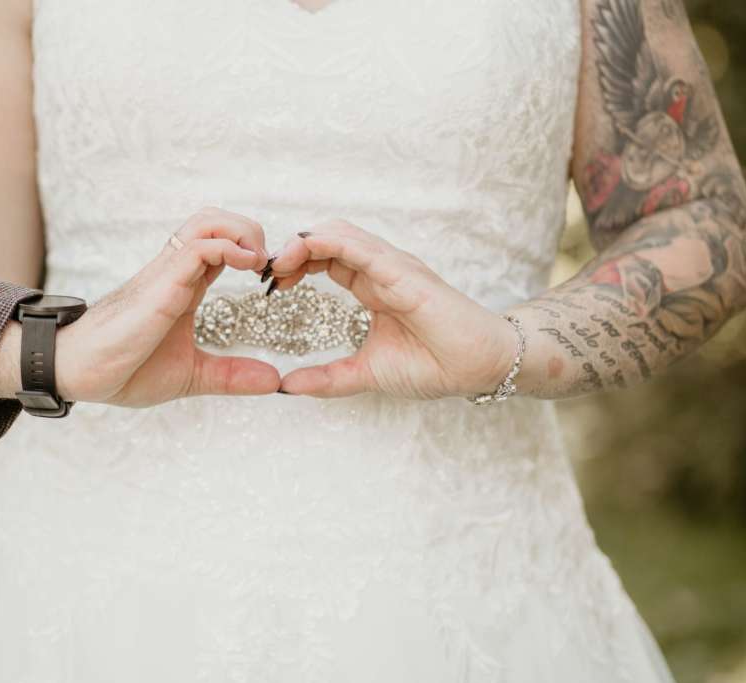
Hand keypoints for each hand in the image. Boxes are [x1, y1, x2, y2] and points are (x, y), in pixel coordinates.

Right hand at [55, 208, 279, 406]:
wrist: (75, 373)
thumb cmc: (123, 368)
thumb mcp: (191, 374)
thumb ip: (230, 375)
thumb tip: (273, 380)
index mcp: (184, 286)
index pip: (221, 243)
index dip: (252, 249)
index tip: (272, 279)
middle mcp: (175, 271)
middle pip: (214, 219)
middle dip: (251, 229)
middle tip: (269, 266)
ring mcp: (167, 274)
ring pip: (206, 221)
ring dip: (242, 231)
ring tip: (260, 263)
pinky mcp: (160, 286)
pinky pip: (197, 248)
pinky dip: (229, 248)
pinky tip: (248, 267)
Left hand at [268, 220, 517, 398]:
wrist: (479, 368)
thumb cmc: (434, 365)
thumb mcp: (366, 373)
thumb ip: (328, 378)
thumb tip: (286, 386)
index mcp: (371, 286)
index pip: (324, 259)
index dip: (293, 265)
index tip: (269, 285)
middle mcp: (380, 269)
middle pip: (325, 239)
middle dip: (291, 249)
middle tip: (266, 273)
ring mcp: (392, 267)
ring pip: (339, 233)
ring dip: (302, 242)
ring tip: (278, 263)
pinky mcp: (403, 273)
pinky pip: (360, 248)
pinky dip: (328, 243)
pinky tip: (304, 251)